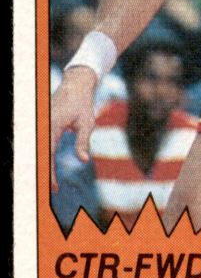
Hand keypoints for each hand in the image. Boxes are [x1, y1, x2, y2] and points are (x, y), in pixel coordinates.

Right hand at [50, 66, 97, 189]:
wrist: (75, 85)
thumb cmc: (83, 104)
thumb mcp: (87, 123)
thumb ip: (83, 141)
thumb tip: (84, 160)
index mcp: (52, 125)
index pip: (48, 155)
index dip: (50, 173)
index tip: (54, 187)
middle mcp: (42, 125)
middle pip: (38, 155)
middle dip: (41, 175)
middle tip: (48, 191)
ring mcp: (40, 124)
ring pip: (36, 151)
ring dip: (40, 168)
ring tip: (46, 184)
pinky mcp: (40, 125)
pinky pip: (39, 145)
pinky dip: (41, 159)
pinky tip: (45, 171)